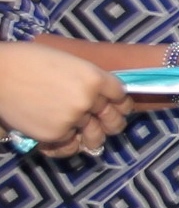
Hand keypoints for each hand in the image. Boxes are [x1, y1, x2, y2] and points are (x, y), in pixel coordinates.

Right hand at [0, 43, 129, 153]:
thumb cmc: (28, 61)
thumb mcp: (67, 61)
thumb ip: (87, 77)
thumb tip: (103, 92)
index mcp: (94, 77)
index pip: (121, 95)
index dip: (120, 101)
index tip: (116, 105)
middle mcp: (88, 99)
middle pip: (114, 119)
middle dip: (112, 122)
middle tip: (107, 123)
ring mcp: (73, 118)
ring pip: (95, 135)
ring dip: (94, 136)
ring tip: (87, 135)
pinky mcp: (55, 134)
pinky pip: (71, 146)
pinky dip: (68, 144)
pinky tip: (64, 140)